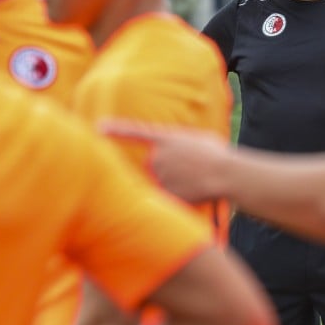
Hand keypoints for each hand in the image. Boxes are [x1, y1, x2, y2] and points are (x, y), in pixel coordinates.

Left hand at [98, 121, 230, 202]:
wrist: (225, 173)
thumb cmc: (218, 154)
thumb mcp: (201, 139)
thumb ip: (183, 143)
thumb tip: (182, 149)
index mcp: (166, 138)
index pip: (135, 132)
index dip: (116, 130)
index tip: (99, 127)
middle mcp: (157, 156)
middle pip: (154, 165)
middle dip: (168, 168)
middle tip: (191, 170)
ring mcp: (159, 175)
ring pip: (161, 181)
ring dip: (175, 182)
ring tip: (196, 181)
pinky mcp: (164, 193)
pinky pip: (166, 196)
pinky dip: (178, 196)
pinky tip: (193, 193)